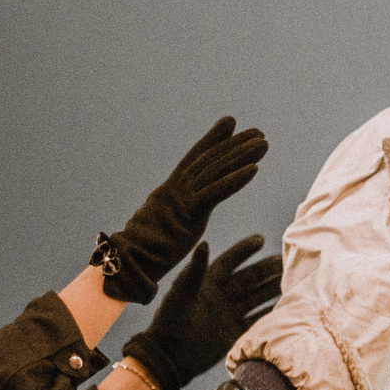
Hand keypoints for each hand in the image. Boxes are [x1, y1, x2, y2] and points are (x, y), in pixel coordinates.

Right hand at [97, 117, 267, 302]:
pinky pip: (214, 193)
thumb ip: (172, 216)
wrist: (125, 266)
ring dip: (241, 156)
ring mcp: (181, 200)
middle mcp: (175, 190)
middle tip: (258, 132)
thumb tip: (180, 213)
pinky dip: (235, 180)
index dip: (212, 140)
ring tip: (264, 143)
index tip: (229, 123)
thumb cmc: (140, 254)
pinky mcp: (188, 215)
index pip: (194, 159)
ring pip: (215, 171)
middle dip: (234, 144)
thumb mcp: (161, 229)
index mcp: (169, 192)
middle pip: (208, 160)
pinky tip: (254, 168)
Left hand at [120, 236, 284, 389]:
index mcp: (206, 283)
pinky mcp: (234, 333)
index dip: (243, 251)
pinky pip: (256, 320)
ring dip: (272, 289)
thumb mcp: (180, 294)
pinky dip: (269, 314)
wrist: (169, 359)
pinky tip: (285, 308)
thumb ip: (194, 270)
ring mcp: (228, 314)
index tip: (260, 239)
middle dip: (267, 269)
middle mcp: (220, 296)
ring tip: (293, 282)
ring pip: (256, 298)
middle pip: (248, 279)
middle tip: (288, 261)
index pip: (229, 262)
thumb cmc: (169, 323)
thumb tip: (204, 243)